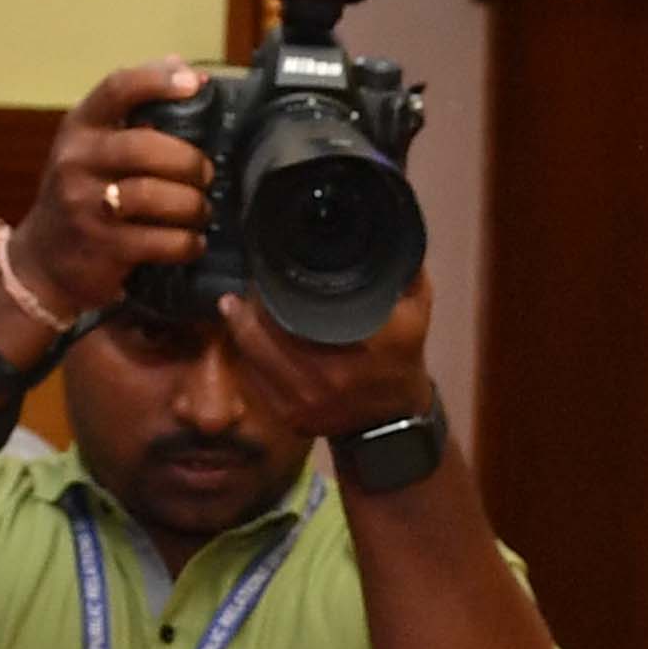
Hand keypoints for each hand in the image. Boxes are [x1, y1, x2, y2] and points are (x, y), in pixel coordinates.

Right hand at [17, 59, 219, 320]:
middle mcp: (76, 160)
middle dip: (188, 161)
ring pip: (154, 196)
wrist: (44, 261)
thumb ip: (135, 109)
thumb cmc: (83, 193)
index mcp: (80, 127)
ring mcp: (85, 205)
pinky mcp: (102, 248)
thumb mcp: (95, 146)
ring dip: (192, 205)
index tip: (195, 84)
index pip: (117, 89)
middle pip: (144, 147)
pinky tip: (192, 242)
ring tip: (202, 211)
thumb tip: (180, 64)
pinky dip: (186, 242)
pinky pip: (159, 242)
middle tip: (206, 174)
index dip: (158, 81)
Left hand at [214, 274, 437, 455]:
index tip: (263, 272)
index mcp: (355, 349)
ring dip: (240, 330)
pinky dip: (248, 358)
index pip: (294, 312)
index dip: (271, 291)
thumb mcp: (414, 308)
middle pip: (263, 334)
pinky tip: (245, 340)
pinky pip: (257, 382)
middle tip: (243, 289)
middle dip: (248, 308)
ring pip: (253, 358)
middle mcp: (326, 379)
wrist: (397, 420)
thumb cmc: (403, 358)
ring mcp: (305, 404)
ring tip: (233, 307)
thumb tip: (391, 228)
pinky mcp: (291, 418)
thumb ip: (402, 268)